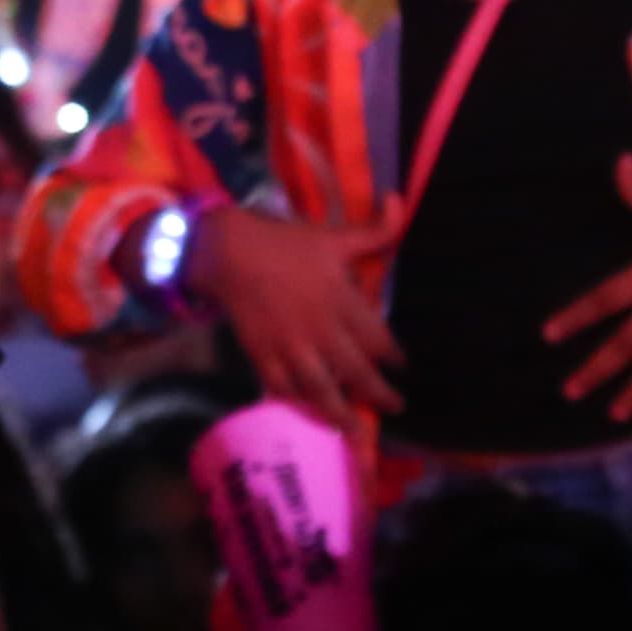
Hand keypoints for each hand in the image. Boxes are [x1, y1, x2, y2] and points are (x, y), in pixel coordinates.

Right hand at [189, 203, 408, 429]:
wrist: (229, 253)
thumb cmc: (286, 244)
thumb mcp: (334, 235)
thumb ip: (374, 230)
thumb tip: (399, 201)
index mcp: (342, 301)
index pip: (379, 339)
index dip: (394, 356)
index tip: (402, 364)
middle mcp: (321, 330)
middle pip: (358, 372)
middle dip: (379, 394)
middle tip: (395, 406)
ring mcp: (292, 347)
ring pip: (323, 390)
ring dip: (342, 413)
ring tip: (356, 429)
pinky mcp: (264, 356)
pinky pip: (285, 388)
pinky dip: (297, 402)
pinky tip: (309, 411)